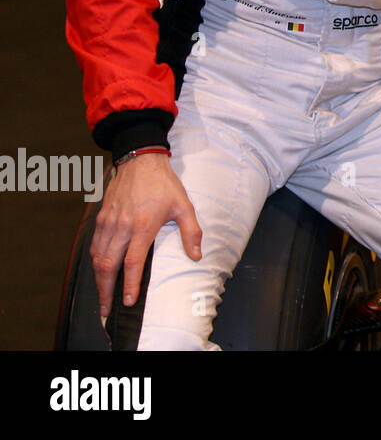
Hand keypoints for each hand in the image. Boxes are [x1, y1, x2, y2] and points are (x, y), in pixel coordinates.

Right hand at [91, 153, 201, 316]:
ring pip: (97, 256)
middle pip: (108, 265)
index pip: (132, 262)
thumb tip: (196, 256)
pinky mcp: (101, 217)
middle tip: (105, 309)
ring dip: (98, 278)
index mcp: (143, 225)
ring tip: (102, 295)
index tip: (128, 301)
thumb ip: (191, 232)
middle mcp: (122, 226)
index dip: (129, 284)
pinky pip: (94, 244)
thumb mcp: (184, 205)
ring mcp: (109, 222)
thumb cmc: (164, 184)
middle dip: (105, 290)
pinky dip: (95, 261)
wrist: (140, 161)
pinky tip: (100, 270)